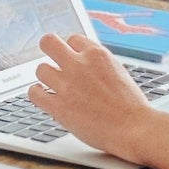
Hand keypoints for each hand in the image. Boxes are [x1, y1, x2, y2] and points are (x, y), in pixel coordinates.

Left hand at [28, 33, 168, 168]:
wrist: (134, 129)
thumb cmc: (132, 107)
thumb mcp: (120, 74)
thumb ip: (99, 66)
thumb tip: (87, 64)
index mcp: (97, 54)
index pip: (73, 39)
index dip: (72, 49)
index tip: (72, 57)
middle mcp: (79, 65)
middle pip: (48, 42)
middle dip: (49, 49)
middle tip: (52, 59)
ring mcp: (66, 85)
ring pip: (40, 69)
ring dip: (46, 77)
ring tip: (51, 84)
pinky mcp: (58, 107)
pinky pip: (34, 93)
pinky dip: (37, 94)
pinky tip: (43, 96)